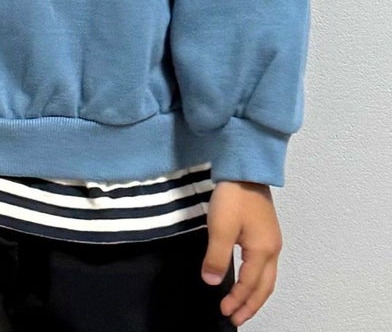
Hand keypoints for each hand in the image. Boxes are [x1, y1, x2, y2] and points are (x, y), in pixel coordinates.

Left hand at [201, 180, 282, 326]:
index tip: (224, 312)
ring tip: (243, 306)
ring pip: (267, 277)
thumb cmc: (233, 198)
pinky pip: (265, 266)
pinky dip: (257, 280)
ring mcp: (272, 240)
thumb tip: (212, 282)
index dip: (237, 300)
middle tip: (237, 319)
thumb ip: (217, 257)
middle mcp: (272, 249)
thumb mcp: (220, 228)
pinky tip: (248, 280)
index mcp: (262, 251)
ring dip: (255, 295)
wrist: (245, 169)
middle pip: (265, 287)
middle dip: (252, 305)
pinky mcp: (267, 232)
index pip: (250, 285)